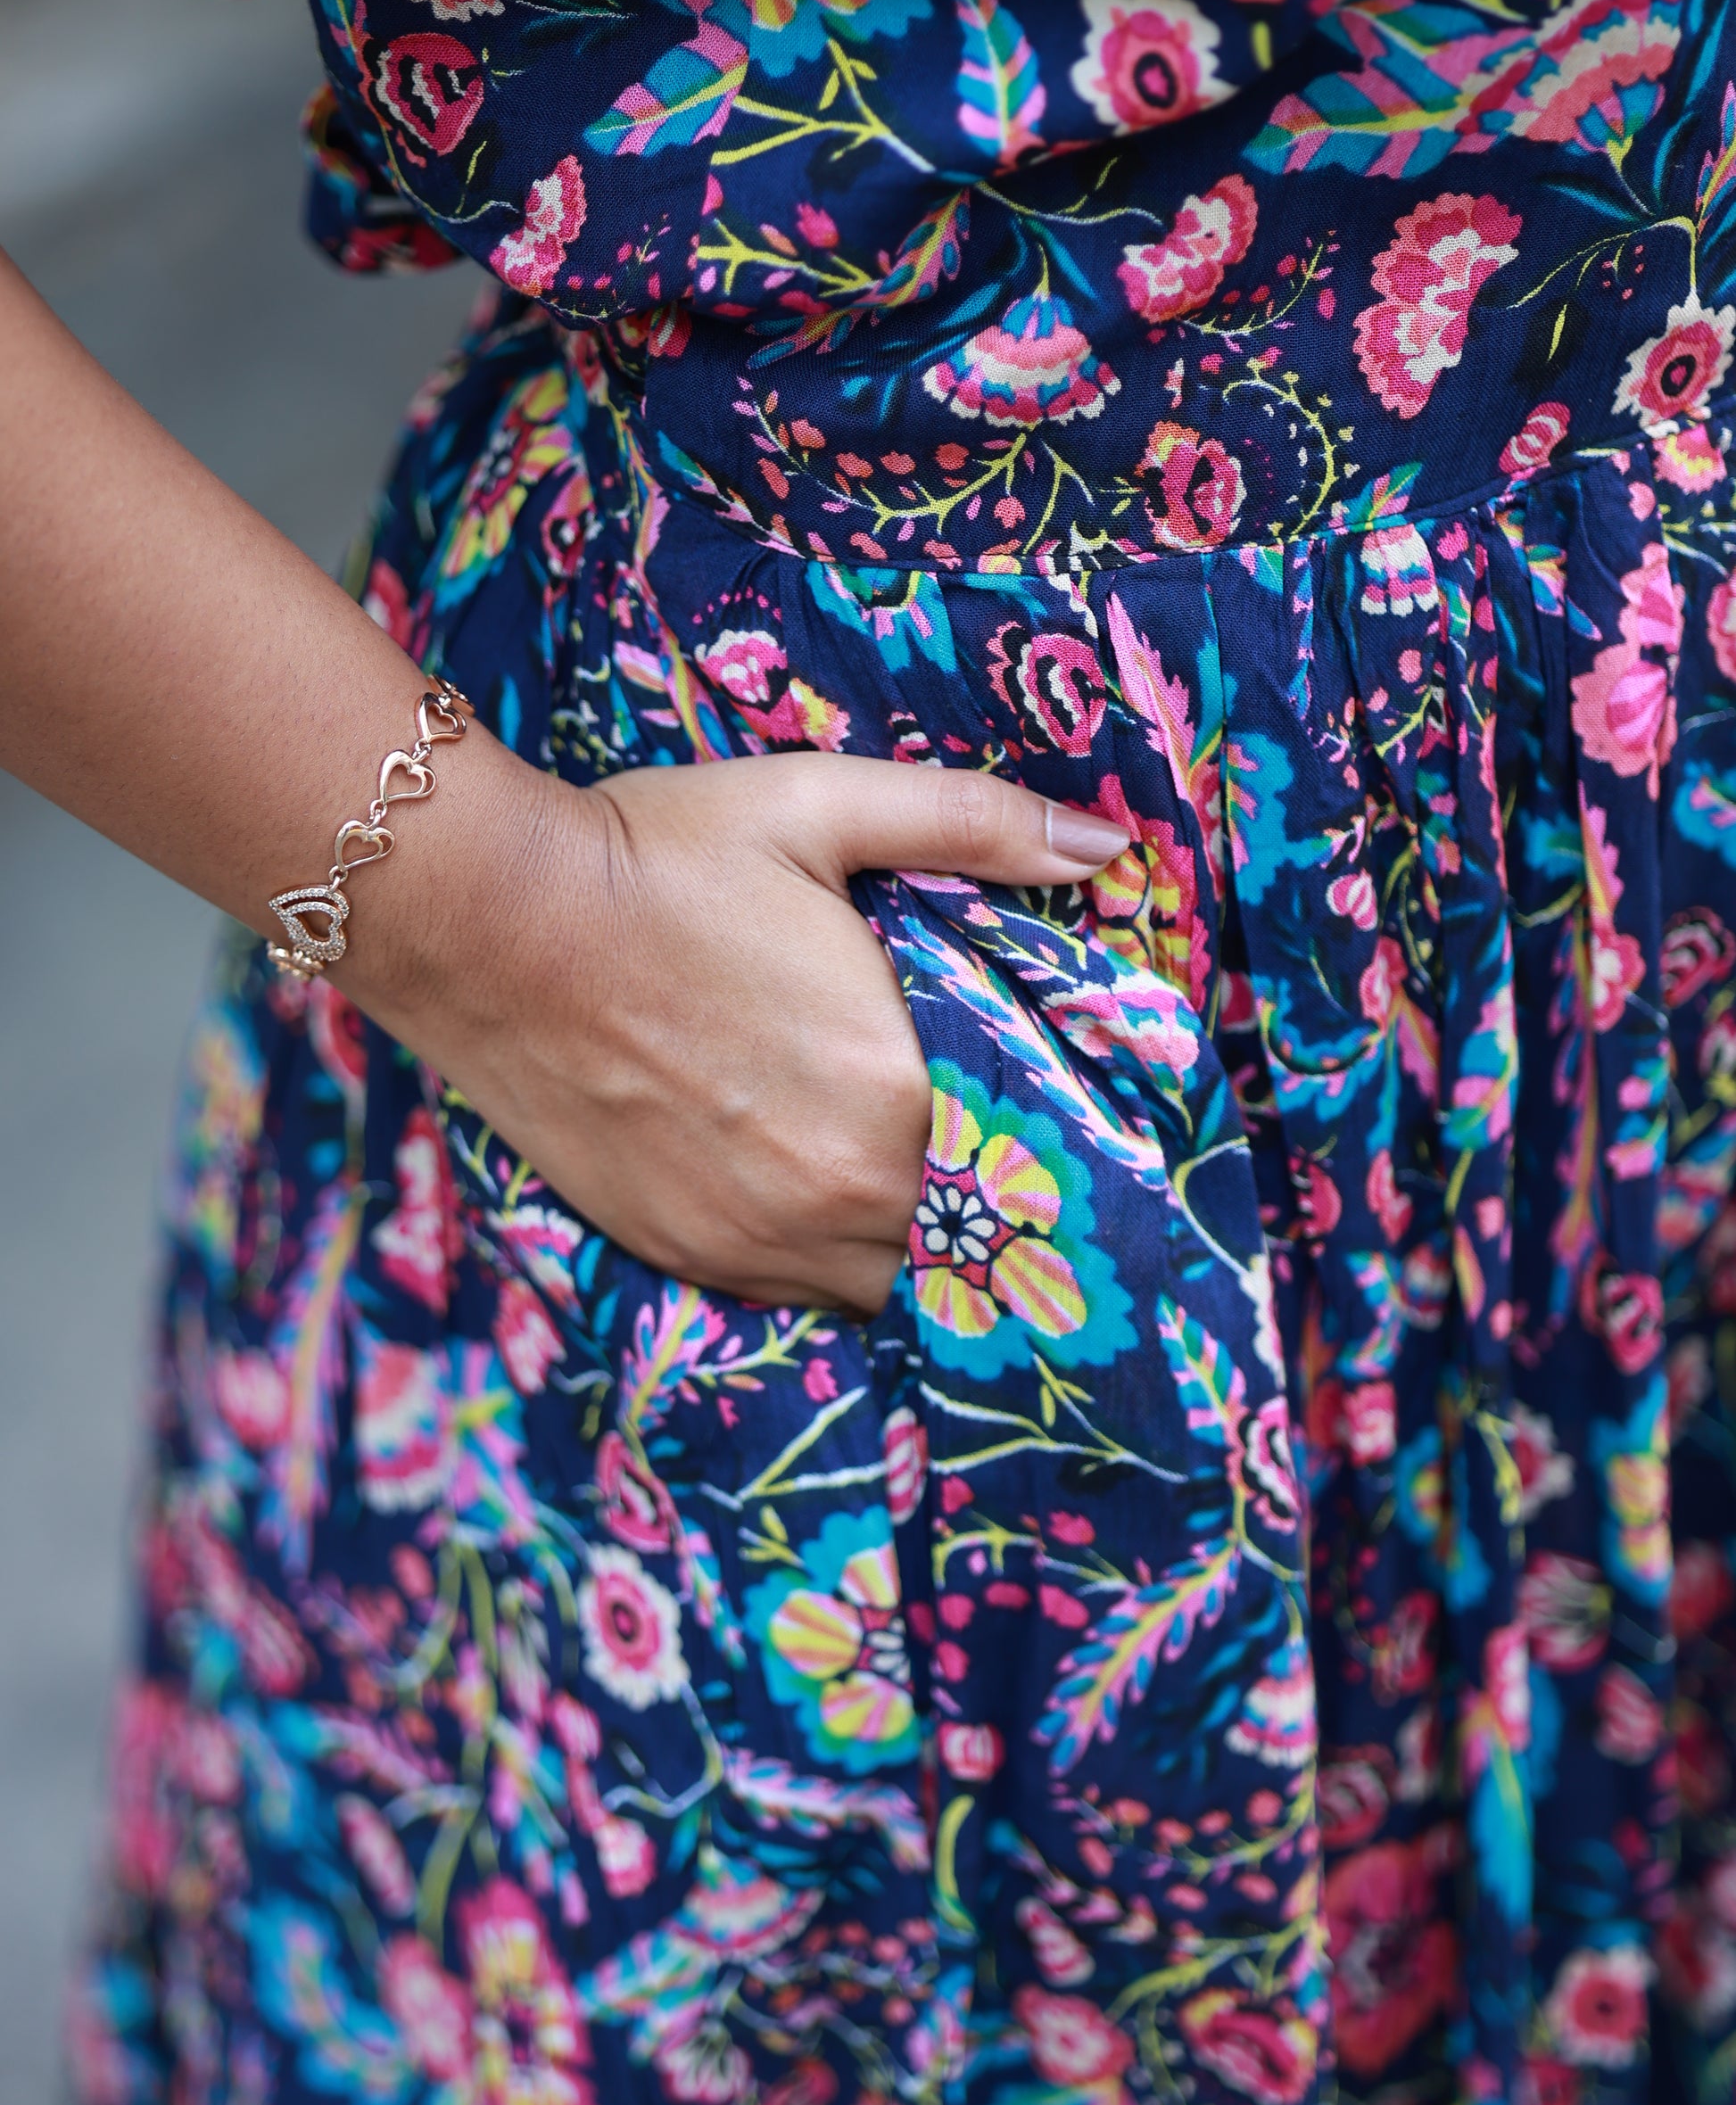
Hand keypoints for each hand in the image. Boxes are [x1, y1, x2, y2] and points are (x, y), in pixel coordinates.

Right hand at [411, 754, 1127, 1313]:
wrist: (488, 922)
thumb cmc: (661, 855)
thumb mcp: (822, 806)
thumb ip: (974, 824)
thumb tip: (1104, 845)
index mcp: (891, 1090)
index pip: (1031, 1166)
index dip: (1060, 1151)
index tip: (1076, 1128)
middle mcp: (835, 1194)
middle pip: (971, 1246)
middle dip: (999, 1208)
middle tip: (1012, 1161)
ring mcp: (757, 1241)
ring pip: (895, 1290)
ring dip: (922, 1249)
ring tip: (929, 1188)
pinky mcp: (691, 1257)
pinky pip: (809, 1298)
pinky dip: (839, 1261)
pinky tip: (835, 1202)